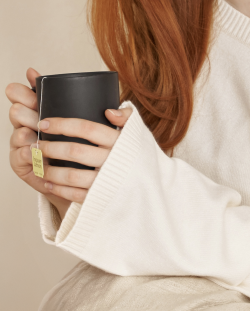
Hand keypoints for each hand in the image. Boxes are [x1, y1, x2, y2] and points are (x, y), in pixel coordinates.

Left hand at [6, 68, 131, 219]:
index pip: (86, 128)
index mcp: (120, 140)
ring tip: (38, 163)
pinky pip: (76, 194)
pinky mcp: (102, 199)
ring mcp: (107, 181)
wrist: (153, 189)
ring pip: (72, 175)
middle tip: (36, 143)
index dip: (62, 124)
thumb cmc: (139, 156)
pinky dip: (59, 188)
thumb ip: (127, 117)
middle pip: (75, 151)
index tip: (43, 122)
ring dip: (51, 169)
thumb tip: (108, 111)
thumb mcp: (139, 133)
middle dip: (51, 146)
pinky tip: (48, 182)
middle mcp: (113, 160)